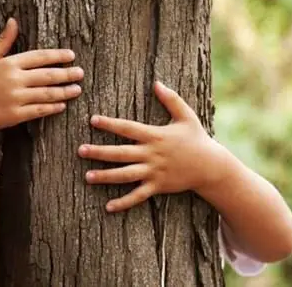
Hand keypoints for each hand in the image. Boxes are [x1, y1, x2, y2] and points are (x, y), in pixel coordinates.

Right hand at [0, 18, 83, 132]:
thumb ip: (3, 41)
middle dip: (67, 74)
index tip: (72, 56)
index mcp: (9, 64)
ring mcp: (14, 98)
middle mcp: (13, 80)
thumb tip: (13, 20)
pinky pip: (39, 110)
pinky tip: (63, 104)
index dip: (57, 55)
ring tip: (77, 89)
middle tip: (80, 73)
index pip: (39, 57)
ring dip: (65, 91)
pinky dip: (53, 107)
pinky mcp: (15, 115)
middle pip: (47, 75)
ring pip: (47, 93)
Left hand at [78, 81, 225, 211]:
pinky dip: (124, 202)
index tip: (93, 120)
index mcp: (156, 136)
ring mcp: (154, 172)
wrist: (210, 166)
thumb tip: (157, 83)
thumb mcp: (186, 116)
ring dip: (106, 177)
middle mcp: (152, 154)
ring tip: (88, 177)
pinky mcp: (158, 186)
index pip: (128, 128)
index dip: (110, 124)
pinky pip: (138, 196)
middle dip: (100, 152)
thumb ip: (171, 99)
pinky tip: (108, 207)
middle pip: (121, 153)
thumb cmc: (197, 139)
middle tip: (80, 150)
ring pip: (126, 175)